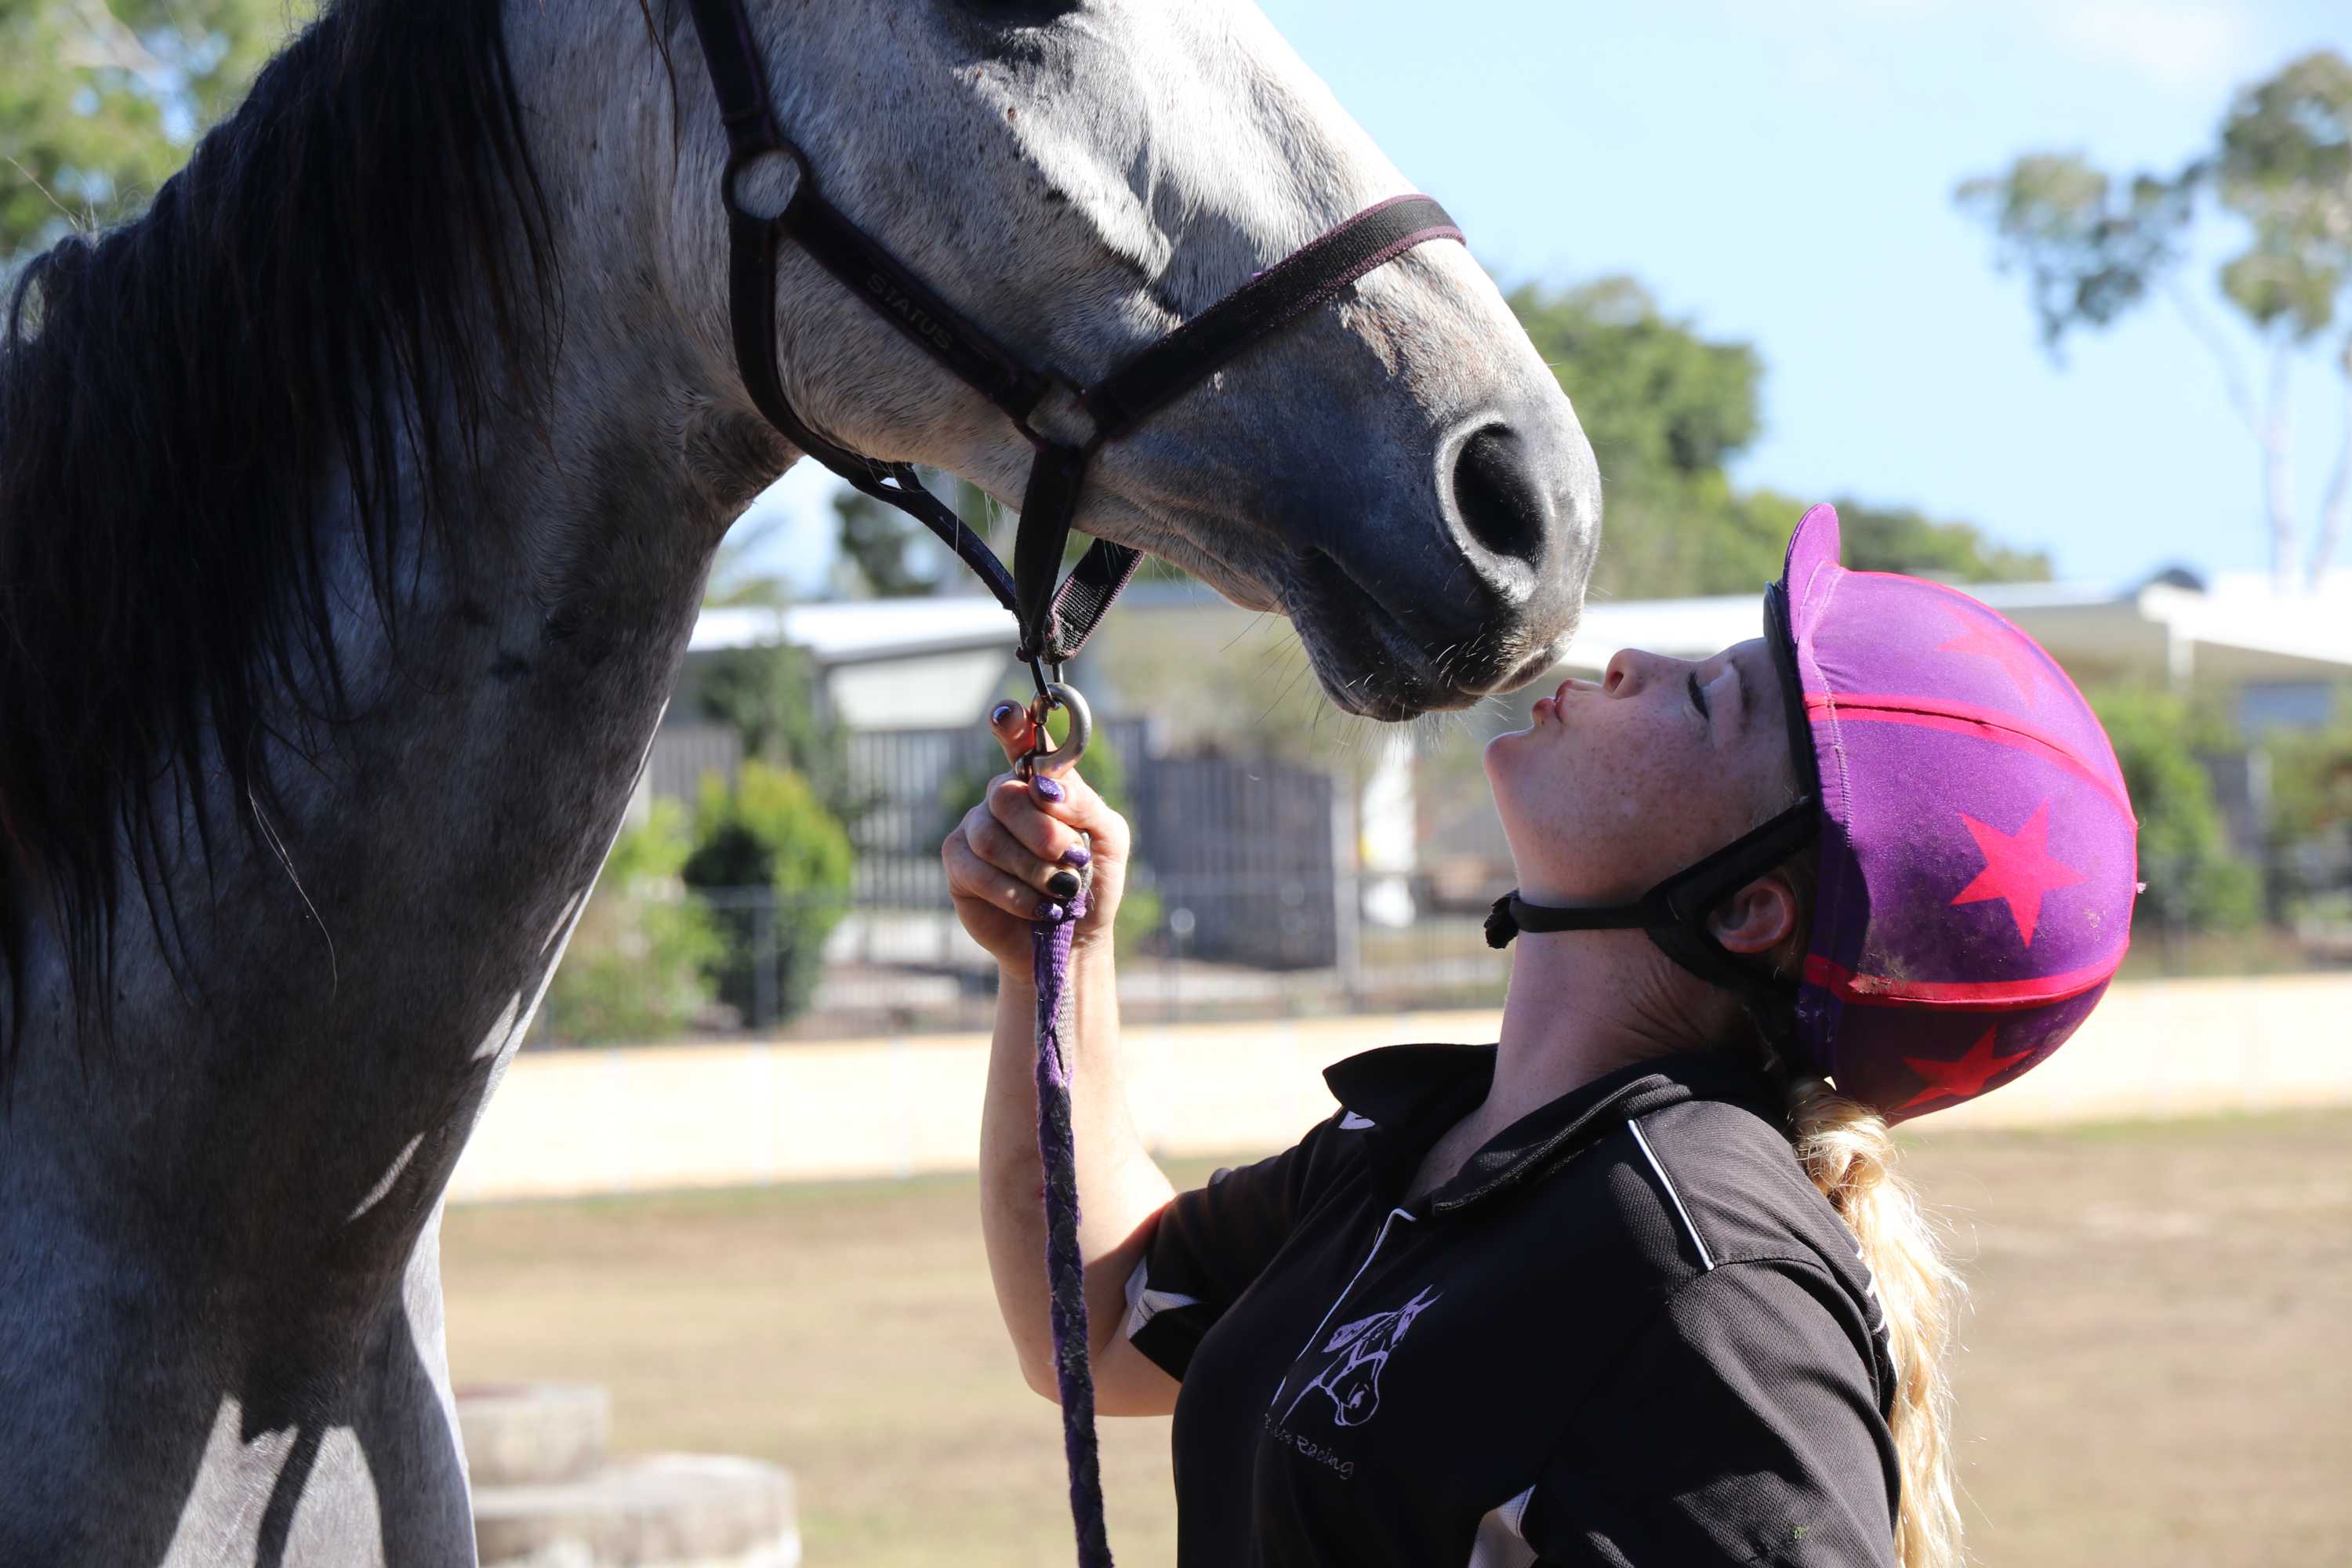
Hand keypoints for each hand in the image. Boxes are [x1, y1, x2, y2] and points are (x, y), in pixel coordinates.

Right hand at [942, 701, 1130, 969]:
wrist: (1073, 942)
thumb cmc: (1093, 884)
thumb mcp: (1109, 840)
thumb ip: (1087, 805)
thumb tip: (1048, 787)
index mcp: (1041, 784)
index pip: (1022, 743)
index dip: (1013, 726)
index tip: (1008, 714)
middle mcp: (1003, 799)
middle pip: (1005, 794)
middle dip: (1043, 831)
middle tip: (1071, 859)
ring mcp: (976, 829)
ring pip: (990, 835)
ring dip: (1033, 870)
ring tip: (1061, 893)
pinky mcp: (958, 865)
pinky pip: (976, 868)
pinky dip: (1013, 892)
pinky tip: (1036, 908)